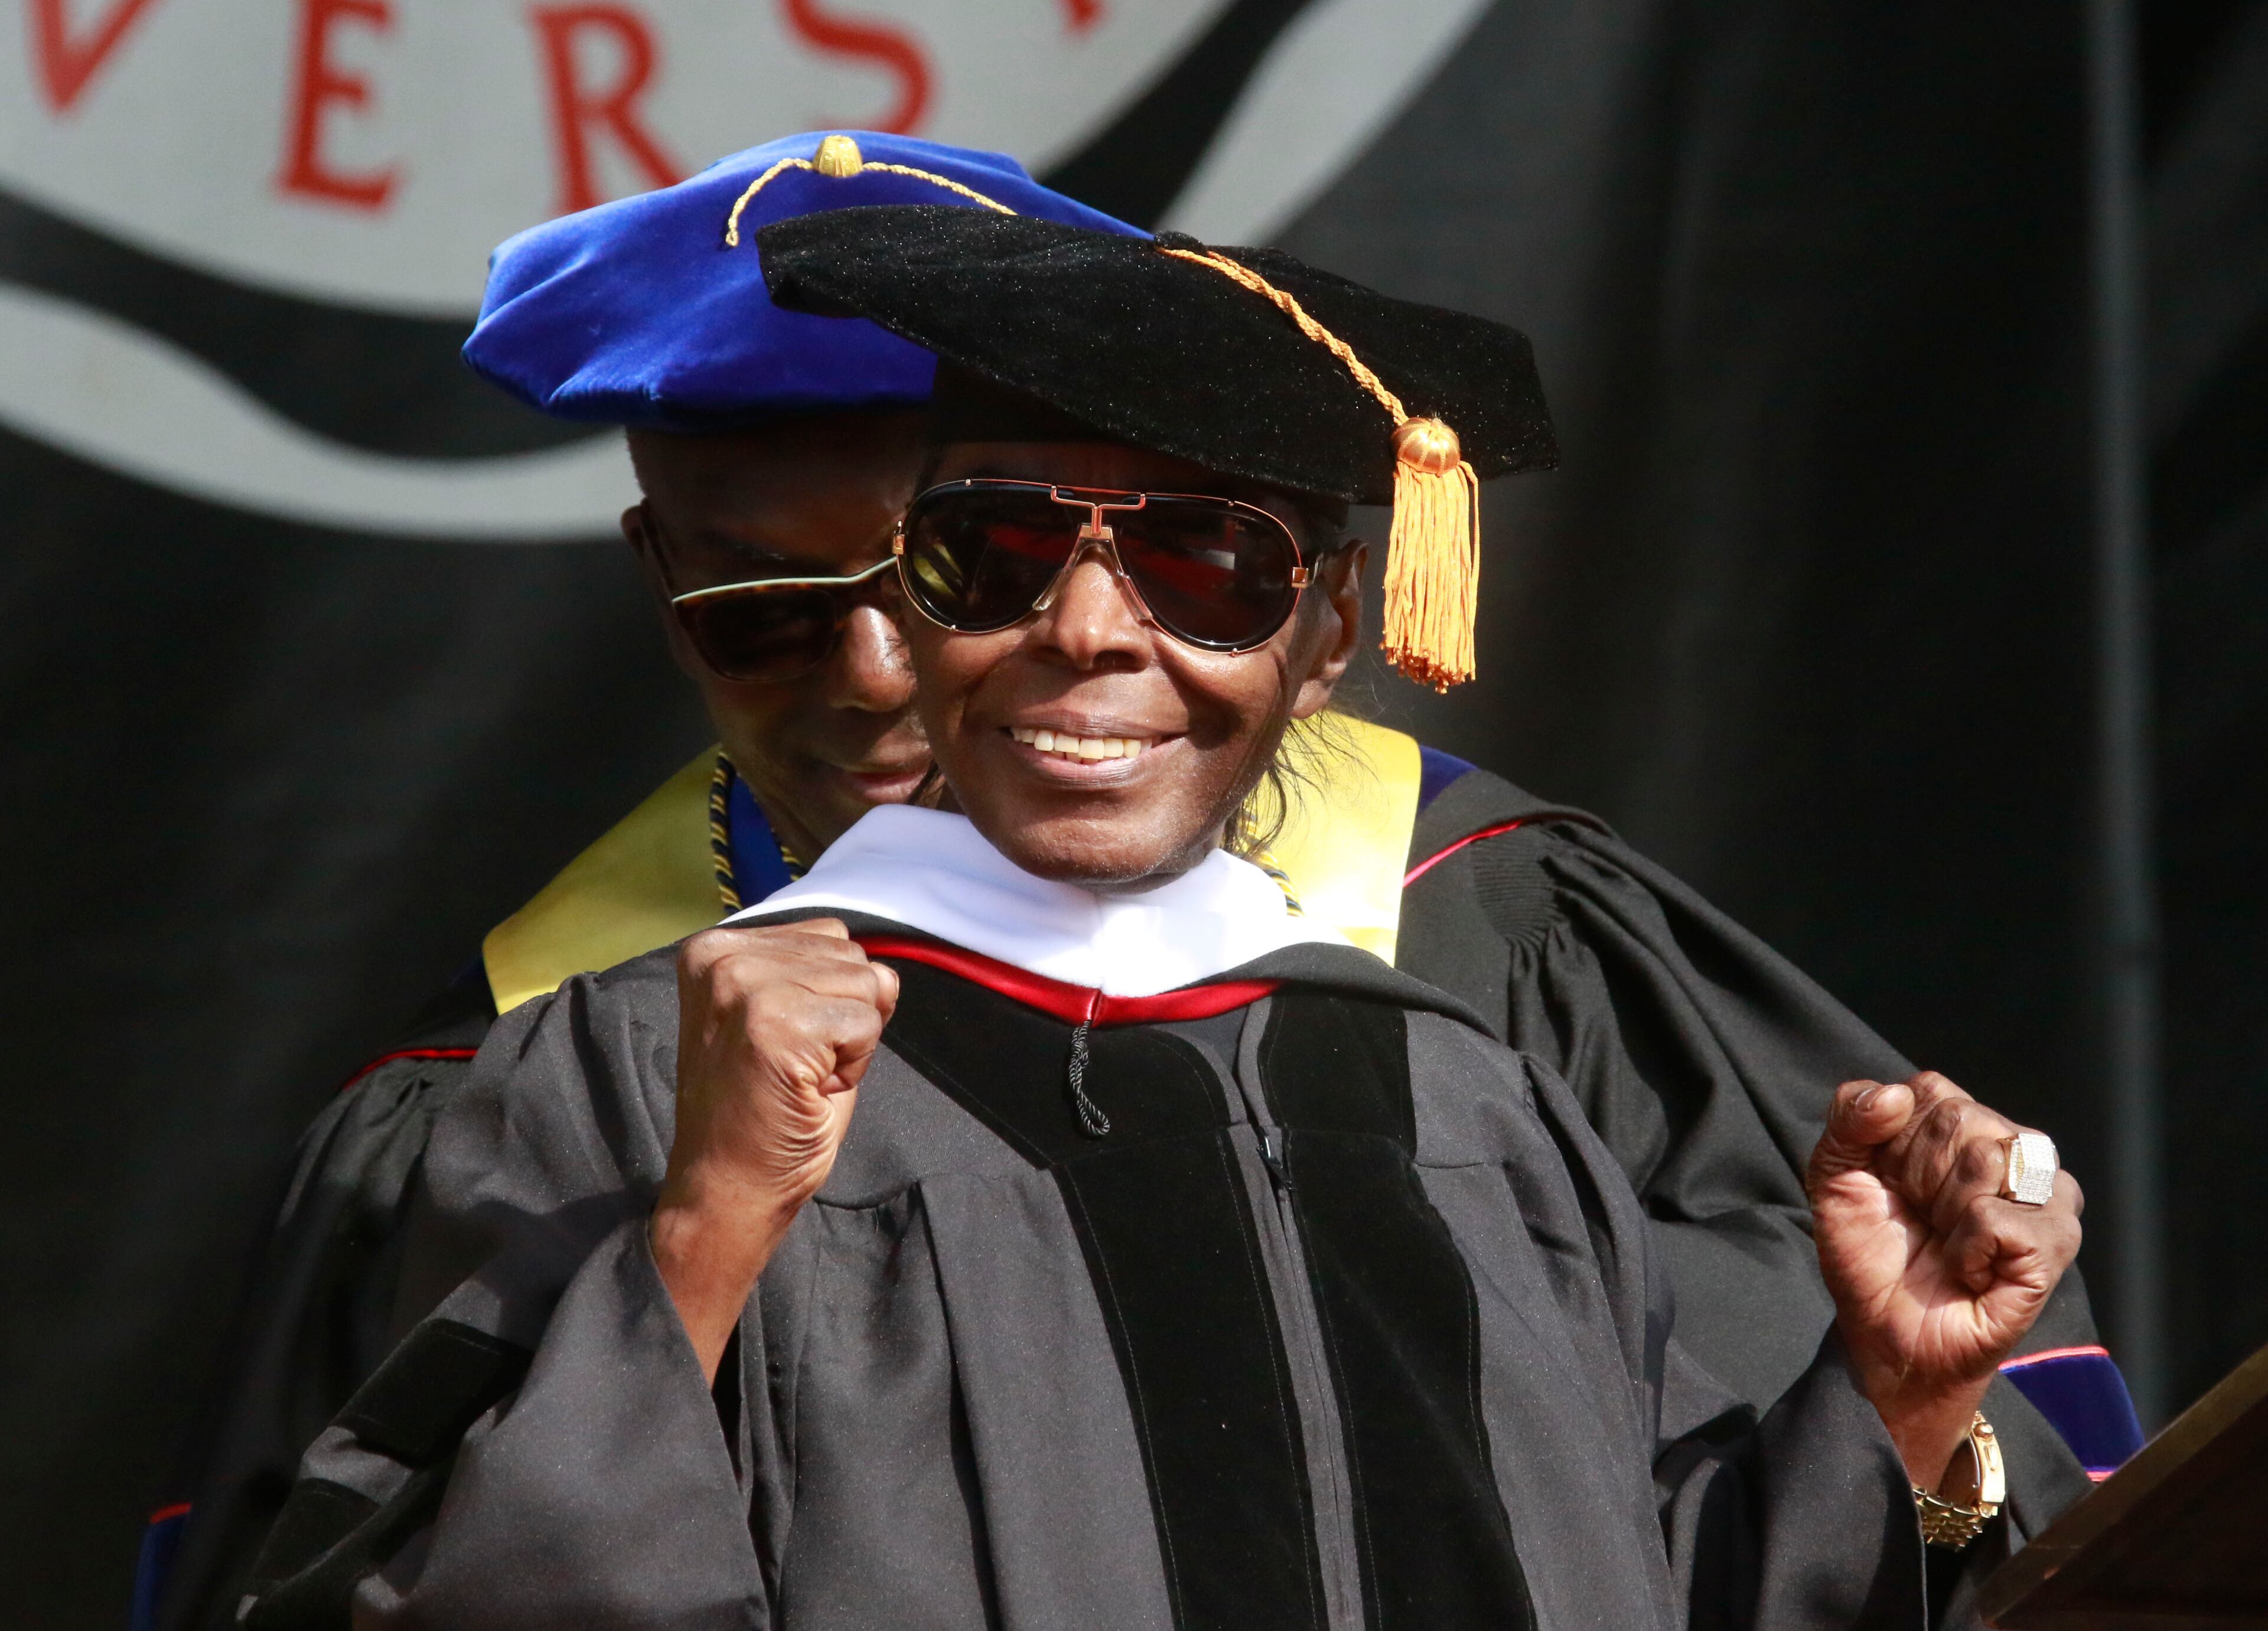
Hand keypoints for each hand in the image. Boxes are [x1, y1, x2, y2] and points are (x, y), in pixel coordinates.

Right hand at [650, 919, 898, 1379]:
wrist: (727, 1188)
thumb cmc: (762, 1112)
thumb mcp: (788, 1018)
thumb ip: (827, 976)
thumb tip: (886, 971)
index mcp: (716, 947)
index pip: (829, 935)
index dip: (830, 997)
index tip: (787, 1043)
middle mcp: (723, 957)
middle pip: (853, 957)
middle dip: (843, 1019)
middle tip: (794, 1067)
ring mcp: (746, 986)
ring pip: (866, 986)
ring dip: (850, 1043)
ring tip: (800, 1078)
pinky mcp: (775, 1023)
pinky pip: (866, 1024)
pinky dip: (854, 1066)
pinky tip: (807, 1091)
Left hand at [1808, 1071, 2082, 1489]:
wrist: (1884, 1333)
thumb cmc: (1869, 1255)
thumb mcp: (1834, 1175)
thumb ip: (1848, 1117)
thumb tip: (1895, 1095)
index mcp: (1968, 1125)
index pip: (1931, 1090)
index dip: (1893, 1142)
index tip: (1891, 1184)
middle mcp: (2015, 1151)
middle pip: (1960, 1118)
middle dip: (1917, 1175)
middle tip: (1921, 1220)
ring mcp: (2044, 1196)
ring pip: (1986, 1157)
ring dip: (1943, 1208)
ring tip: (1947, 1241)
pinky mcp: (2055, 1242)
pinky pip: (1998, 1216)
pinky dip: (1966, 1247)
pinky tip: (1969, 1270)